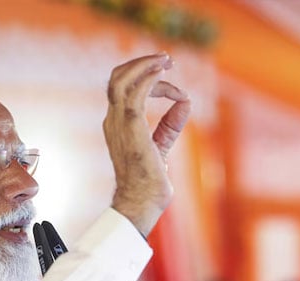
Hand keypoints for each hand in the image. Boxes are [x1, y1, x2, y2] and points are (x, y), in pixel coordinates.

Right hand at [103, 53, 190, 234]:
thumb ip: (170, 124)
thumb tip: (186, 102)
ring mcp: (119, 123)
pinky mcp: (131, 127)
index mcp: (116, 125)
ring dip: (145, 65)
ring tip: (166, 61)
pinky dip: (150, 78)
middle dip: (140, 63)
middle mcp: (113, 121)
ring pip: (122, 79)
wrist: (142, 202)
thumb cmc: (150, 181)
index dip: (148, 81)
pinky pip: (137, 92)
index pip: (124, 90)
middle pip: (117, 78)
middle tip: (165, 60)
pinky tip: (164, 75)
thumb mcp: (162, 146)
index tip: (175, 90)